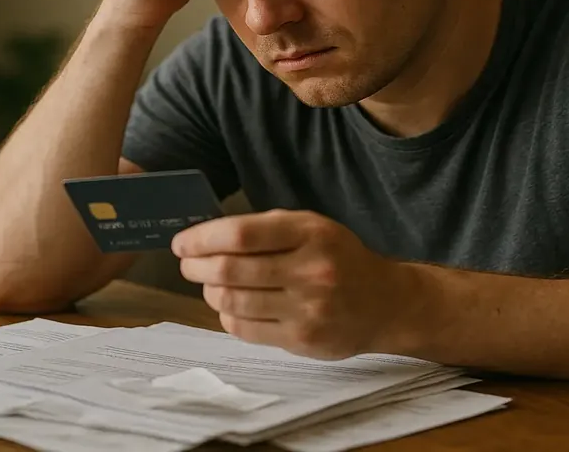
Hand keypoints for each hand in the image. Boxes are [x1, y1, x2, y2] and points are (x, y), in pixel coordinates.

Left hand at [172, 209, 419, 359]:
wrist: (386, 303)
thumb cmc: (340, 258)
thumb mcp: (313, 228)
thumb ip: (266, 229)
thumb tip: (206, 237)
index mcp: (311, 233)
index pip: (241, 234)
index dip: (202, 238)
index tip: (182, 242)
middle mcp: (310, 270)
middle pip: (230, 270)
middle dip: (197, 266)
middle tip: (187, 264)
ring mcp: (307, 309)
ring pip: (233, 301)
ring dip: (209, 291)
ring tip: (210, 284)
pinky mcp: (301, 339)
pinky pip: (244, 329)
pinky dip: (227, 315)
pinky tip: (231, 305)